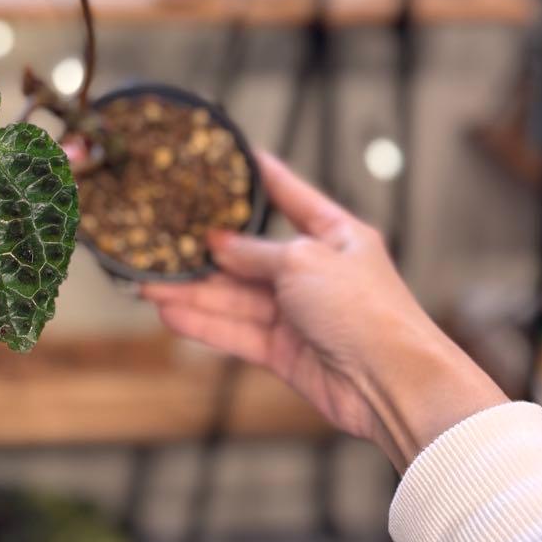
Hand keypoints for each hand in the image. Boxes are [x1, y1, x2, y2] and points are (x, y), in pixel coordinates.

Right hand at [142, 151, 506, 471]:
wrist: (393, 385)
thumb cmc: (365, 310)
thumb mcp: (302, 261)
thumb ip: (254, 252)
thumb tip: (217, 244)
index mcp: (334, 235)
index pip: (292, 196)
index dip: (262, 176)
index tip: (234, 157)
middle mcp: (314, 272)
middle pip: (249, 255)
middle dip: (205, 252)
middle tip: (162, 242)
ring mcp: (298, 314)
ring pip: (234, 297)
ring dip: (192, 292)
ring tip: (148, 284)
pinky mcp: (285, 352)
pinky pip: (236, 332)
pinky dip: (204, 324)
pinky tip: (170, 314)